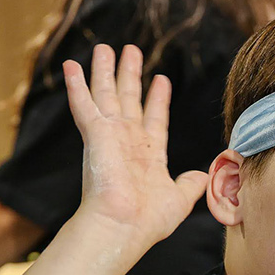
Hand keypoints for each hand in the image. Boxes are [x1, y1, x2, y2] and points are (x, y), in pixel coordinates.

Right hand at [64, 43, 208, 252]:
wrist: (124, 226)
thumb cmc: (149, 220)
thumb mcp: (180, 199)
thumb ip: (191, 184)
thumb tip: (204, 174)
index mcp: (149, 155)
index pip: (154, 119)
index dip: (157, 99)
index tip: (161, 80)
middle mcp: (128, 141)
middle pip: (129, 99)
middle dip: (130, 75)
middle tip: (131, 50)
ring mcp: (110, 136)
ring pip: (107, 94)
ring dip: (105, 71)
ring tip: (105, 47)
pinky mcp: (94, 134)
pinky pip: (84, 104)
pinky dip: (77, 84)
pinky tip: (71, 64)